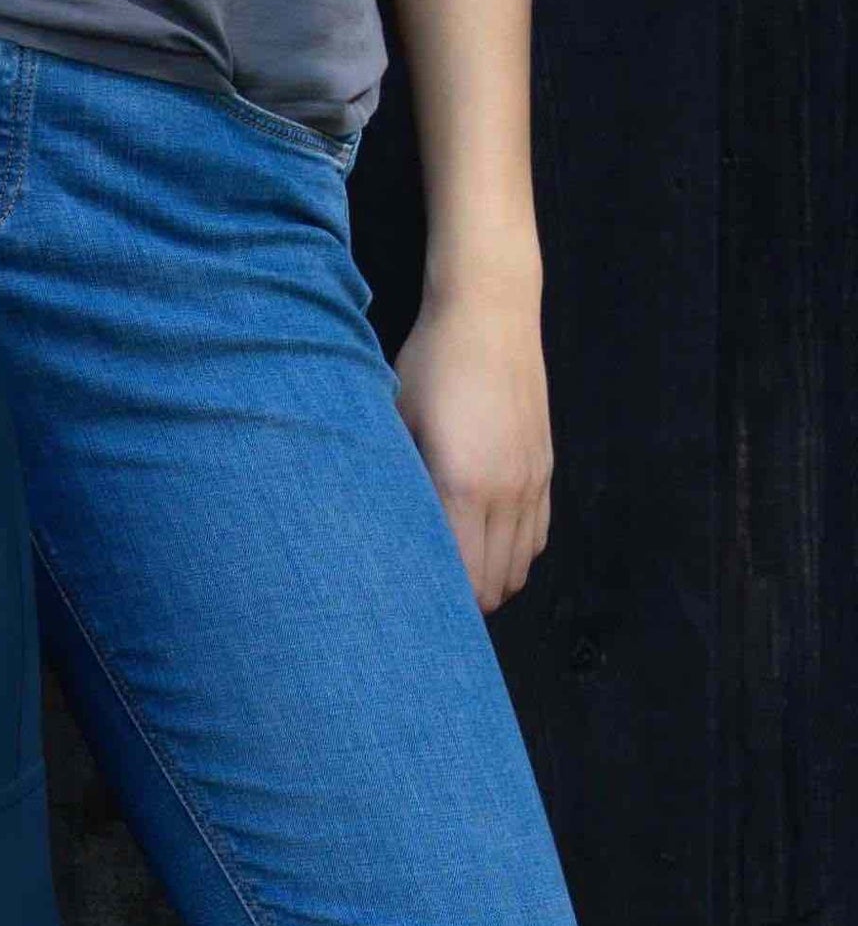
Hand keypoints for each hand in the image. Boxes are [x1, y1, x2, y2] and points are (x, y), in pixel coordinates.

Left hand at [392, 258, 552, 613]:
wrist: (490, 314)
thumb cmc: (428, 366)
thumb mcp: (396, 422)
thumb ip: (397, 483)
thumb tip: (379, 535)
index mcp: (462, 485)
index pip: (459, 576)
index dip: (437, 603)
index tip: (406, 611)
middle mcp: (506, 492)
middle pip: (493, 583)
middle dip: (461, 604)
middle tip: (422, 605)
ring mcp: (532, 481)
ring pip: (519, 566)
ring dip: (489, 584)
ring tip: (452, 586)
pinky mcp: (546, 469)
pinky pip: (537, 538)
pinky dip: (513, 557)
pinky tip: (484, 552)